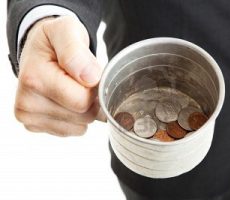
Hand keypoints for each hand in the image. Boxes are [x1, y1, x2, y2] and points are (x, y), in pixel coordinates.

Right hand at [15, 16, 105, 136]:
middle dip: (91, 98)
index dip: (94, 88)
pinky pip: (73, 131)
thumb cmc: (55, 40)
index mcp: (34, 79)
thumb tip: (89, 76)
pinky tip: (68, 100)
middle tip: (82, 80)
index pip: (83, 101)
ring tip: (73, 88)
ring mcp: (30, 117)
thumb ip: (76, 51)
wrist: (39, 50)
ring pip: (80, 126)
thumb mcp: (67, 31)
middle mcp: (27, 102)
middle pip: (83, 116)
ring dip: (85, 109)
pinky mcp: (36, 126)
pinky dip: (77, 118)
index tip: (88, 73)